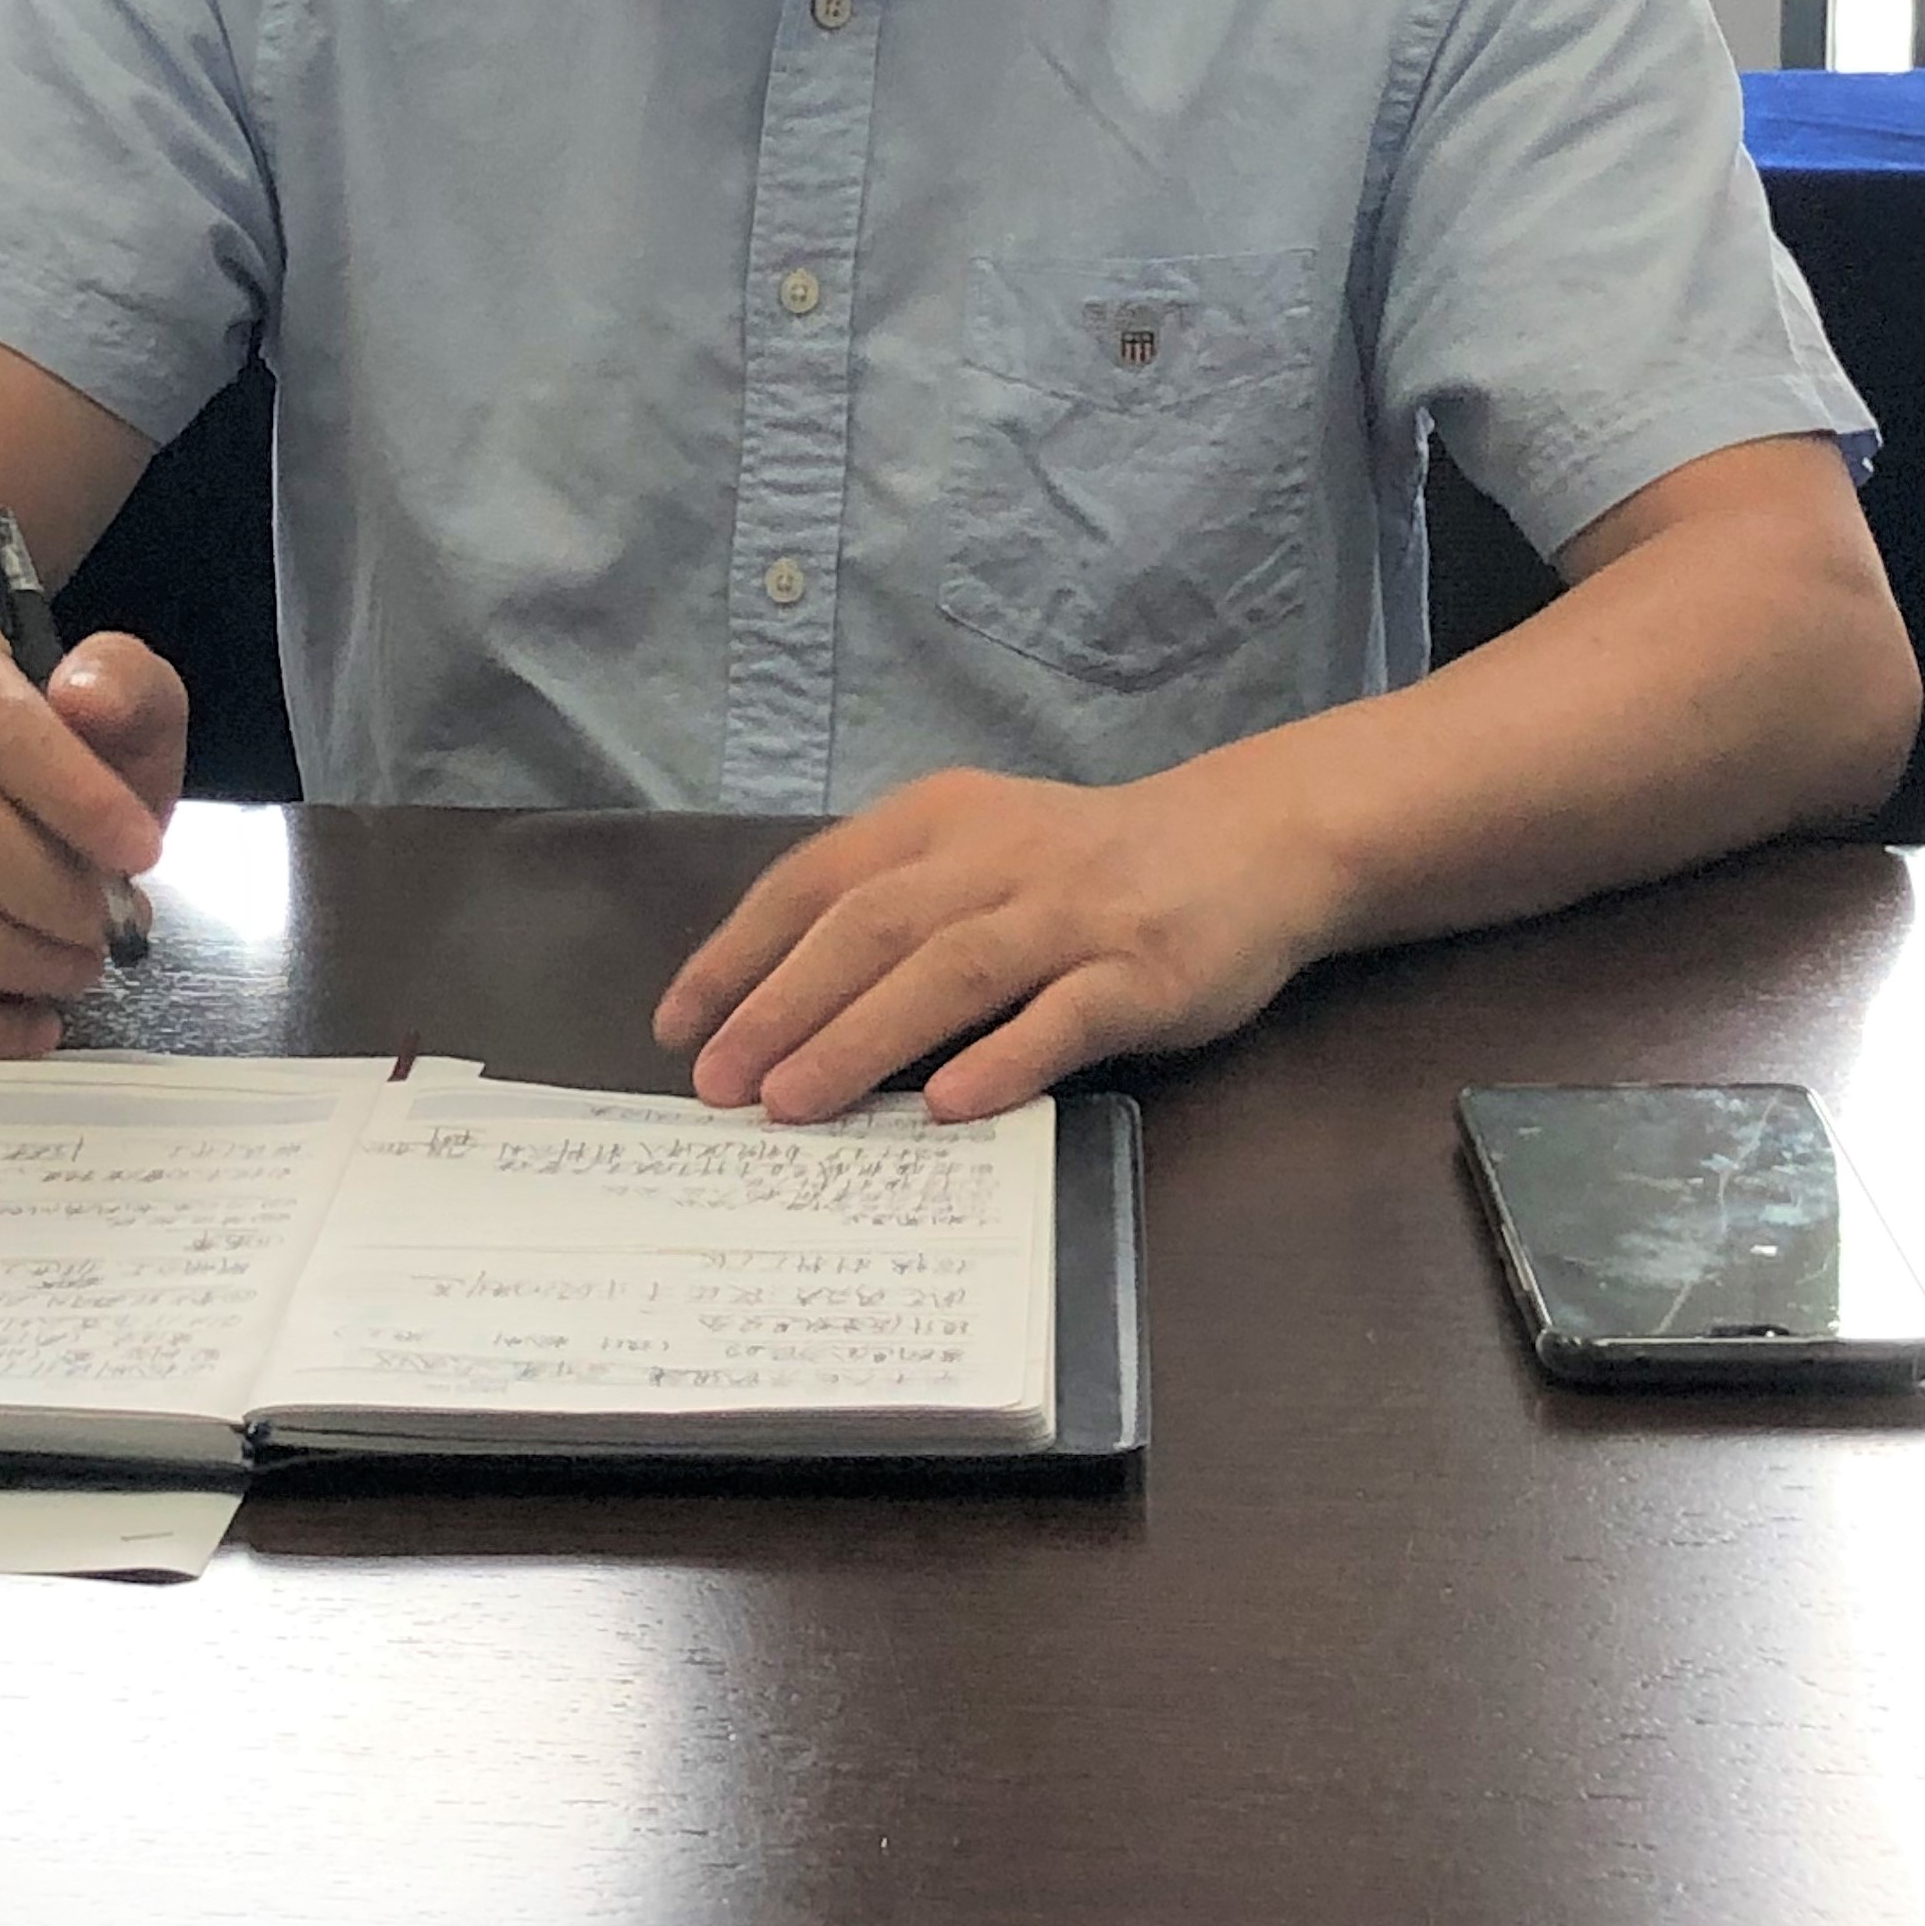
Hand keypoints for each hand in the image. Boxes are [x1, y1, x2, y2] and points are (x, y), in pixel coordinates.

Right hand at [0, 633, 184, 1055]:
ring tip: (79, 967)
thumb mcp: (114, 710)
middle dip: (52, 893)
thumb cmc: (49, 763)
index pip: (1, 730)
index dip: (78, 797)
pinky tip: (32, 1026)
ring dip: (10, 959)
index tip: (144, 851)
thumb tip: (87, 698)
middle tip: (109, 925)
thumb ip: (127, 686)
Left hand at [652, 761, 1340, 1122]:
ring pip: (951, 970)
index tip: (677, 1024)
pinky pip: (1063, 1015)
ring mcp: (1071, 912)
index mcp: (938, 820)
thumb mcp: (980, 851)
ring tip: (795, 1104)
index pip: (815, 881)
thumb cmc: (1086, 866)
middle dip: (782, 1006)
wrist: (1246, 842)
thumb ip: (897, 910)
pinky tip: (947, 1105)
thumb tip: (778, 1012)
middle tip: (718, 1085)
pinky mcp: (1141, 969)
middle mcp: (996, 857)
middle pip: (870, 928)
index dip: (740, 952)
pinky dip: (1002, 1057)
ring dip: (863, 1038)